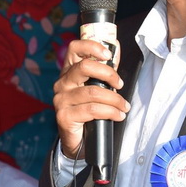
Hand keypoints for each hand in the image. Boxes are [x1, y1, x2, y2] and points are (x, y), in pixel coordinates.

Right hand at [53, 38, 129, 157]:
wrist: (78, 140)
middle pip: (84, 67)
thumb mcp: (97, 87)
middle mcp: (62, 83)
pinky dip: (110, 112)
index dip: (92, 46)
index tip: (109, 55)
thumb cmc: (89, 110)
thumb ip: (105, 69)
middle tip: (120, 84)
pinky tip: (118, 116)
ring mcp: (61, 100)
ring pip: (93, 92)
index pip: (74, 48)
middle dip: (109, 74)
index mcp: (69, 71)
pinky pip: (92, 110)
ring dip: (115, 100)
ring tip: (124, 107)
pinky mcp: (64, 116)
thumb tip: (116, 48)